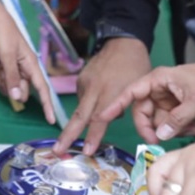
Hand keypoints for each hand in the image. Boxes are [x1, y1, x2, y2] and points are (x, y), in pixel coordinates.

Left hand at [0, 0, 55, 123]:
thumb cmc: (2, 32)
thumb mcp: (7, 54)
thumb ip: (13, 76)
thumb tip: (19, 99)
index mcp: (31, 63)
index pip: (42, 88)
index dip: (47, 104)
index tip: (51, 121)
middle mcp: (23, 68)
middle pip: (23, 90)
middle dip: (14, 88)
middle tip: (3, 70)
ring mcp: (12, 68)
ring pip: (10, 87)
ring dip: (3, 81)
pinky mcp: (2, 67)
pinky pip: (1, 80)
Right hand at [53, 36, 150, 154]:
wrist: (122, 43)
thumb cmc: (135, 67)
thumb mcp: (138, 90)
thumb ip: (123, 107)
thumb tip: (111, 118)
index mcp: (111, 92)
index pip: (100, 119)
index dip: (93, 136)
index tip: (86, 151)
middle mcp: (95, 89)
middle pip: (79, 116)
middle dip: (68, 135)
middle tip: (56, 150)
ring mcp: (85, 83)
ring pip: (81, 108)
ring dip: (78, 122)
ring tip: (80, 127)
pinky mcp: (80, 79)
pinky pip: (82, 98)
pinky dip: (88, 104)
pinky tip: (96, 100)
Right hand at [101, 56, 194, 144]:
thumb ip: (175, 121)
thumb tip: (159, 136)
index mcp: (158, 79)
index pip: (130, 92)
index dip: (115, 105)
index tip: (102, 117)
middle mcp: (160, 88)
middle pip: (143, 111)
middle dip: (151, 127)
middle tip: (160, 140)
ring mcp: (169, 97)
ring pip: (158, 119)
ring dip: (170, 129)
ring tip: (189, 129)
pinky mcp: (178, 104)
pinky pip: (170, 121)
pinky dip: (178, 127)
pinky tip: (193, 127)